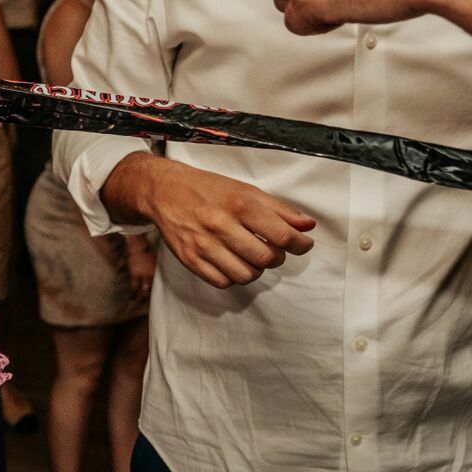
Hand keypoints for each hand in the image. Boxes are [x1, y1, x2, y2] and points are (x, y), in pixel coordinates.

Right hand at [112, 155, 314, 289]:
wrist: (163, 191)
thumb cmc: (208, 189)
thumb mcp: (245, 190)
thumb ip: (279, 209)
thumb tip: (308, 226)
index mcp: (239, 204)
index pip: (282, 235)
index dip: (300, 244)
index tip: (303, 244)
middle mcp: (220, 225)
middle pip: (266, 258)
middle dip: (277, 257)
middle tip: (273, 249)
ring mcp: (203, 245)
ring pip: (246, 275)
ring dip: (256, 269)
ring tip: (251, 257)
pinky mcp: (189, 259)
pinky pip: (223, 282)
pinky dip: (233, 276)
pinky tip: (231, 262)